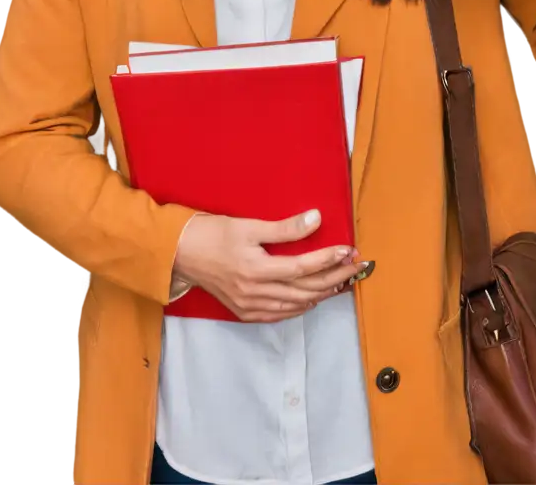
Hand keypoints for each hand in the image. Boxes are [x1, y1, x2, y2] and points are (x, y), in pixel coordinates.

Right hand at [171, 209, 366, 323]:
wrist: (180, 255)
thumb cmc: (213, 234)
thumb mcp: (248, 226)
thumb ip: (284, 228)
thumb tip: (316, 220)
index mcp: (256, 270)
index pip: (303, 268)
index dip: (329, 259)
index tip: (349, 250)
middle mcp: (255, 292)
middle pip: (305, 290)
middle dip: (334, 277)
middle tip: (355, 266)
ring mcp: (249, 306)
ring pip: (295, 305)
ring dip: (321, 294)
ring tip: (341, 281)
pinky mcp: (244, 311)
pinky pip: (279, 314)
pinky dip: (299, 307)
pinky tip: (311, 299)